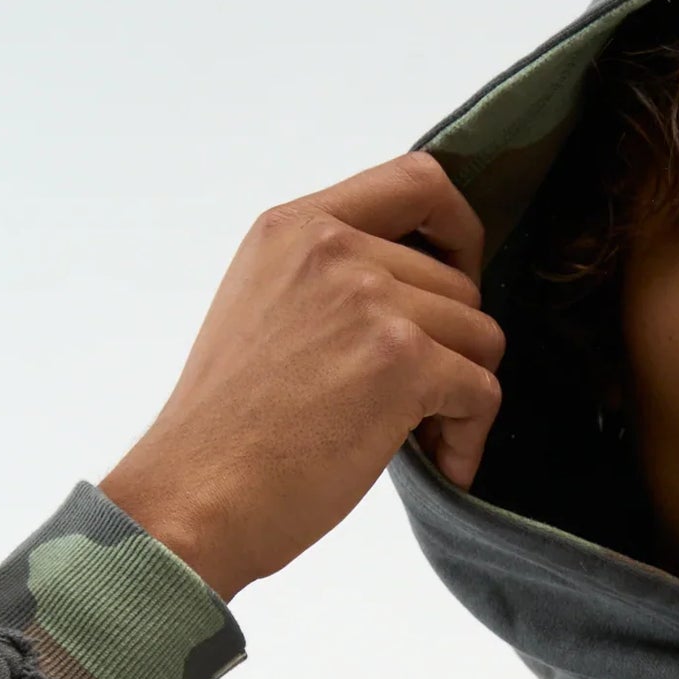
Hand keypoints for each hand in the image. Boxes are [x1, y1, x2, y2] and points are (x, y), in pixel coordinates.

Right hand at [98, 153, 503, 599]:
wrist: (196, 496)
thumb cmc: (228, 429)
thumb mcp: (262, 307)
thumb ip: (330, 279)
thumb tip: (414, 292)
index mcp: (297, 226)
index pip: (418, 181)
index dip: (460, 231)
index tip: (459, 280)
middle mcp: (334, 248)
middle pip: (459, 282)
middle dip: (454, 349)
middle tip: (417, 405)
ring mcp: (369, 300)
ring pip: (481, 336)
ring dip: (464, 395)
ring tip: (419, 437)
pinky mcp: (401, 362)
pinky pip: (482, 390)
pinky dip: (470, 435)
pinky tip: (440, 464)